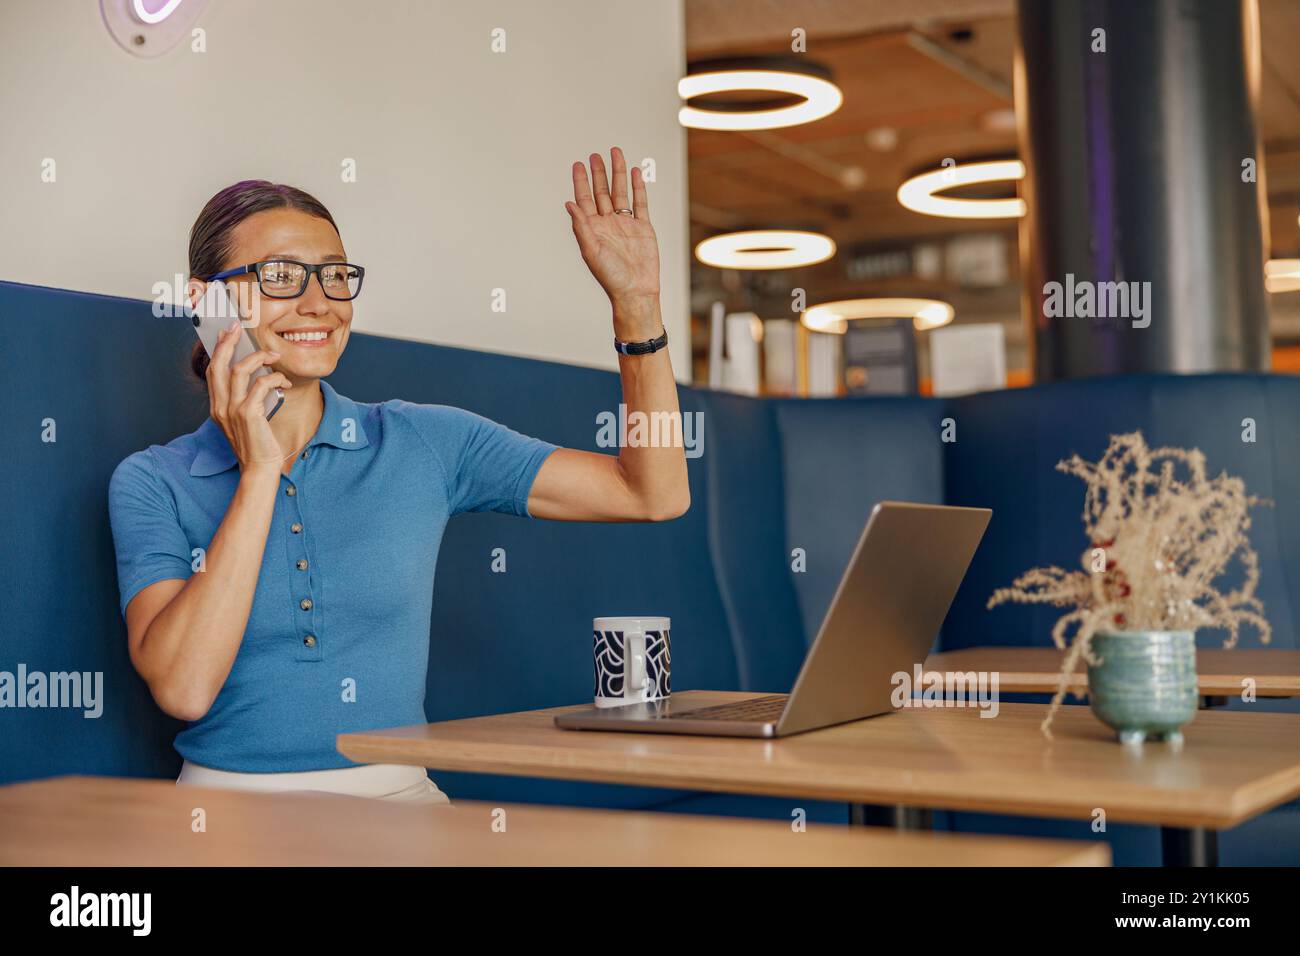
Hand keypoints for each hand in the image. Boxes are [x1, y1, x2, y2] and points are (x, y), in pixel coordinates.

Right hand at [206, 320, 292, 472]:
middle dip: (228, 343)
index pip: (212, 371)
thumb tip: (254, 374)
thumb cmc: (255, 443)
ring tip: (274, 356)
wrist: (259, 467)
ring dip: (259, 357)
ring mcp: (233, 410)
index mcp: (217, 407)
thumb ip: (244, 398)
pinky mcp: (249, 414)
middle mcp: (220, 406)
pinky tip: (283, 380)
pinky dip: (274, 378)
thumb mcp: (244, 418)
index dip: (218, 350)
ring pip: (240, 370)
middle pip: (219, 365)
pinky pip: (261, 385)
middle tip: (238, 328)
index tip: (224, 333)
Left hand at [565, 147, 660, 323]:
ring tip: (616, 154)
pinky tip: (635, 173)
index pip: (584, 199)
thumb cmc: (611, 277)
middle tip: (595, 155)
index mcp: (592, 228)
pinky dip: (638, 187)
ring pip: (621, 192)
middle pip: (602, 192)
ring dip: (618, 174)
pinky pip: (640, 203)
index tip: (578, 164)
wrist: (635, 291)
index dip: (581, 181)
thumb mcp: (591, 251)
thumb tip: (568, 204)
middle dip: (599, 173)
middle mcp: (608, 224)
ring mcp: (626, 224)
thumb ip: (581, 227)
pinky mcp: (643, 227)